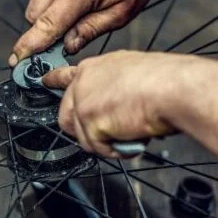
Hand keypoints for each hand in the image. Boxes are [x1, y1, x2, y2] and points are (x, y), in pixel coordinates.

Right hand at [8, 0, 179, 66]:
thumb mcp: (121, 12)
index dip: (30, 46)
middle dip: (44, 31)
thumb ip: (90, 31)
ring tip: (76, 11)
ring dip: (46, 15)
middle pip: (33, 16)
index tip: (17, 60)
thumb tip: (67, 47)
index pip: (46, 25)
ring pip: (33, 2)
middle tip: (66, 37)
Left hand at [43, 51, 186, 157]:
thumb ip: (113, 87)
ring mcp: (82, 102)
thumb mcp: (132, 73)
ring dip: (106, 142)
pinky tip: (130, 139)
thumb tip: (112, 106)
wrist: (173, 88)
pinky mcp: (88, 122)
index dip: (54, 81)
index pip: (65, 75)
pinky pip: (97, 148)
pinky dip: (115, 150)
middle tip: (111, 133)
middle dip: (87, 131)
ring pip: (83, 137)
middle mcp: (83, 82)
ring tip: (130, 132)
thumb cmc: (165, 81)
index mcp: (95, 67)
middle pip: (67, 116)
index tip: (44, 81)